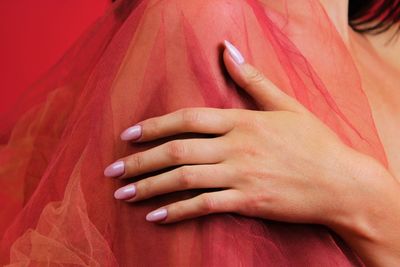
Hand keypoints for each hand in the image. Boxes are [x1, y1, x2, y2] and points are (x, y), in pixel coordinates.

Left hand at [104, 40, 372, 226]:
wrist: (342, 183)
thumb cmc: (315, 142)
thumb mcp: (286, 104)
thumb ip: (252, 79)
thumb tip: (227, 48)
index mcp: (241, 120)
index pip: (187, 118)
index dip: (154, 126)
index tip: (128, 135)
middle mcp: (236, 146)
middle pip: (176, 150)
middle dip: (140, 160)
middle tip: (112, 169)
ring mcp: (241, 175)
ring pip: (184, 179)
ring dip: (149, 187)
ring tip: (122, 193)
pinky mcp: (248, 201)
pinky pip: (204, 206)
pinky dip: (177, 211)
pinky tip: (155, 216)